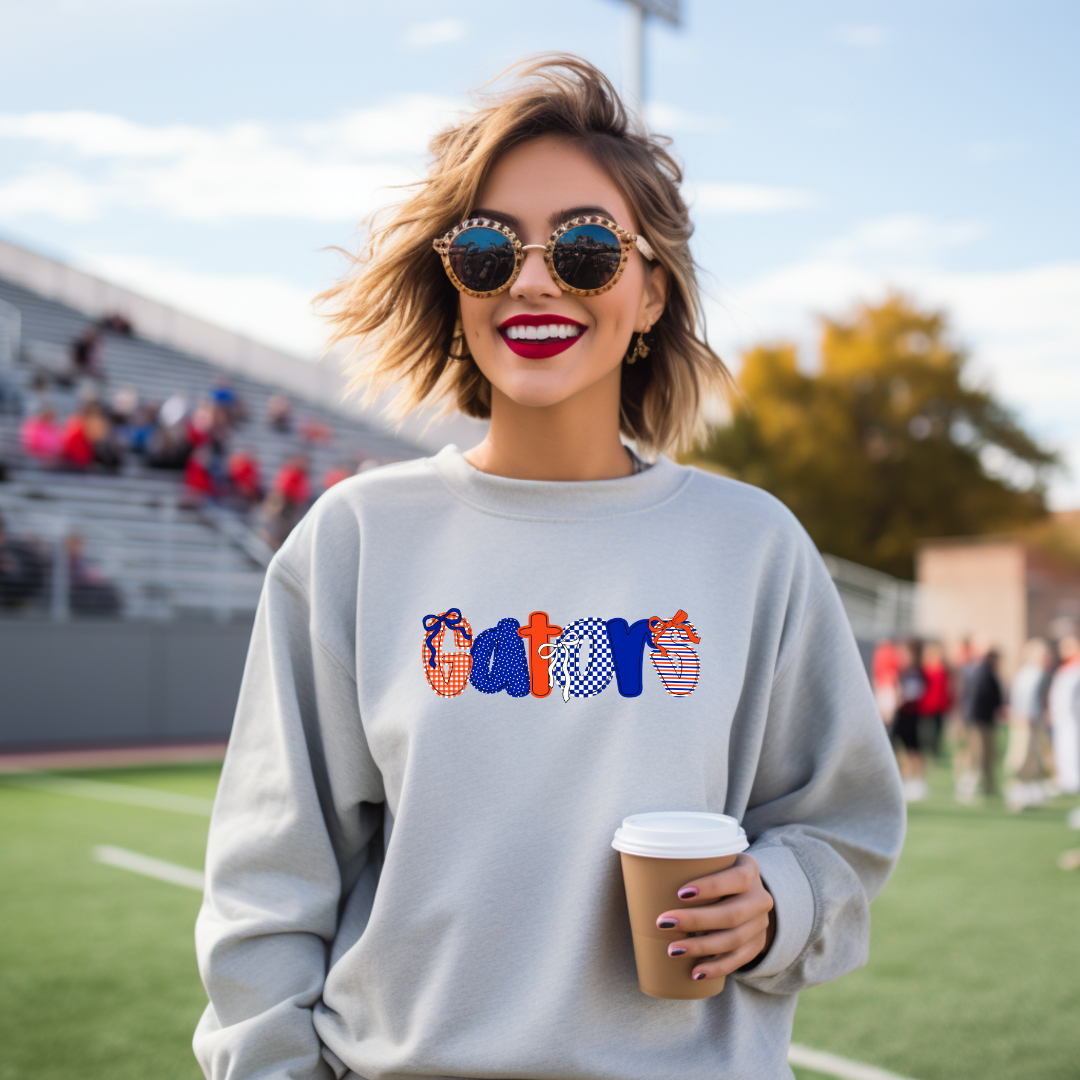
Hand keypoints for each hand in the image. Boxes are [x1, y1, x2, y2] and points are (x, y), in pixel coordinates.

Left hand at [655, 853, 774, 982]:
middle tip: (664, 923)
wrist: (749, 894)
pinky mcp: (756, 945)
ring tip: (673, 950)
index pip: (737, 879)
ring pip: (734, 940)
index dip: (711, 887)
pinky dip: (716, 968)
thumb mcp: (714, 862)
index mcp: (750, 870)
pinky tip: (695, 971)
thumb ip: (691, 864)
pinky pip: (738, 961)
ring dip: (701, 947)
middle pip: (732, 914)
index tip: (680, 893)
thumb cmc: (719, 873)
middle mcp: (760, 898)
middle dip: (696, 921)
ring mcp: (761, 924)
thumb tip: (643, 872)